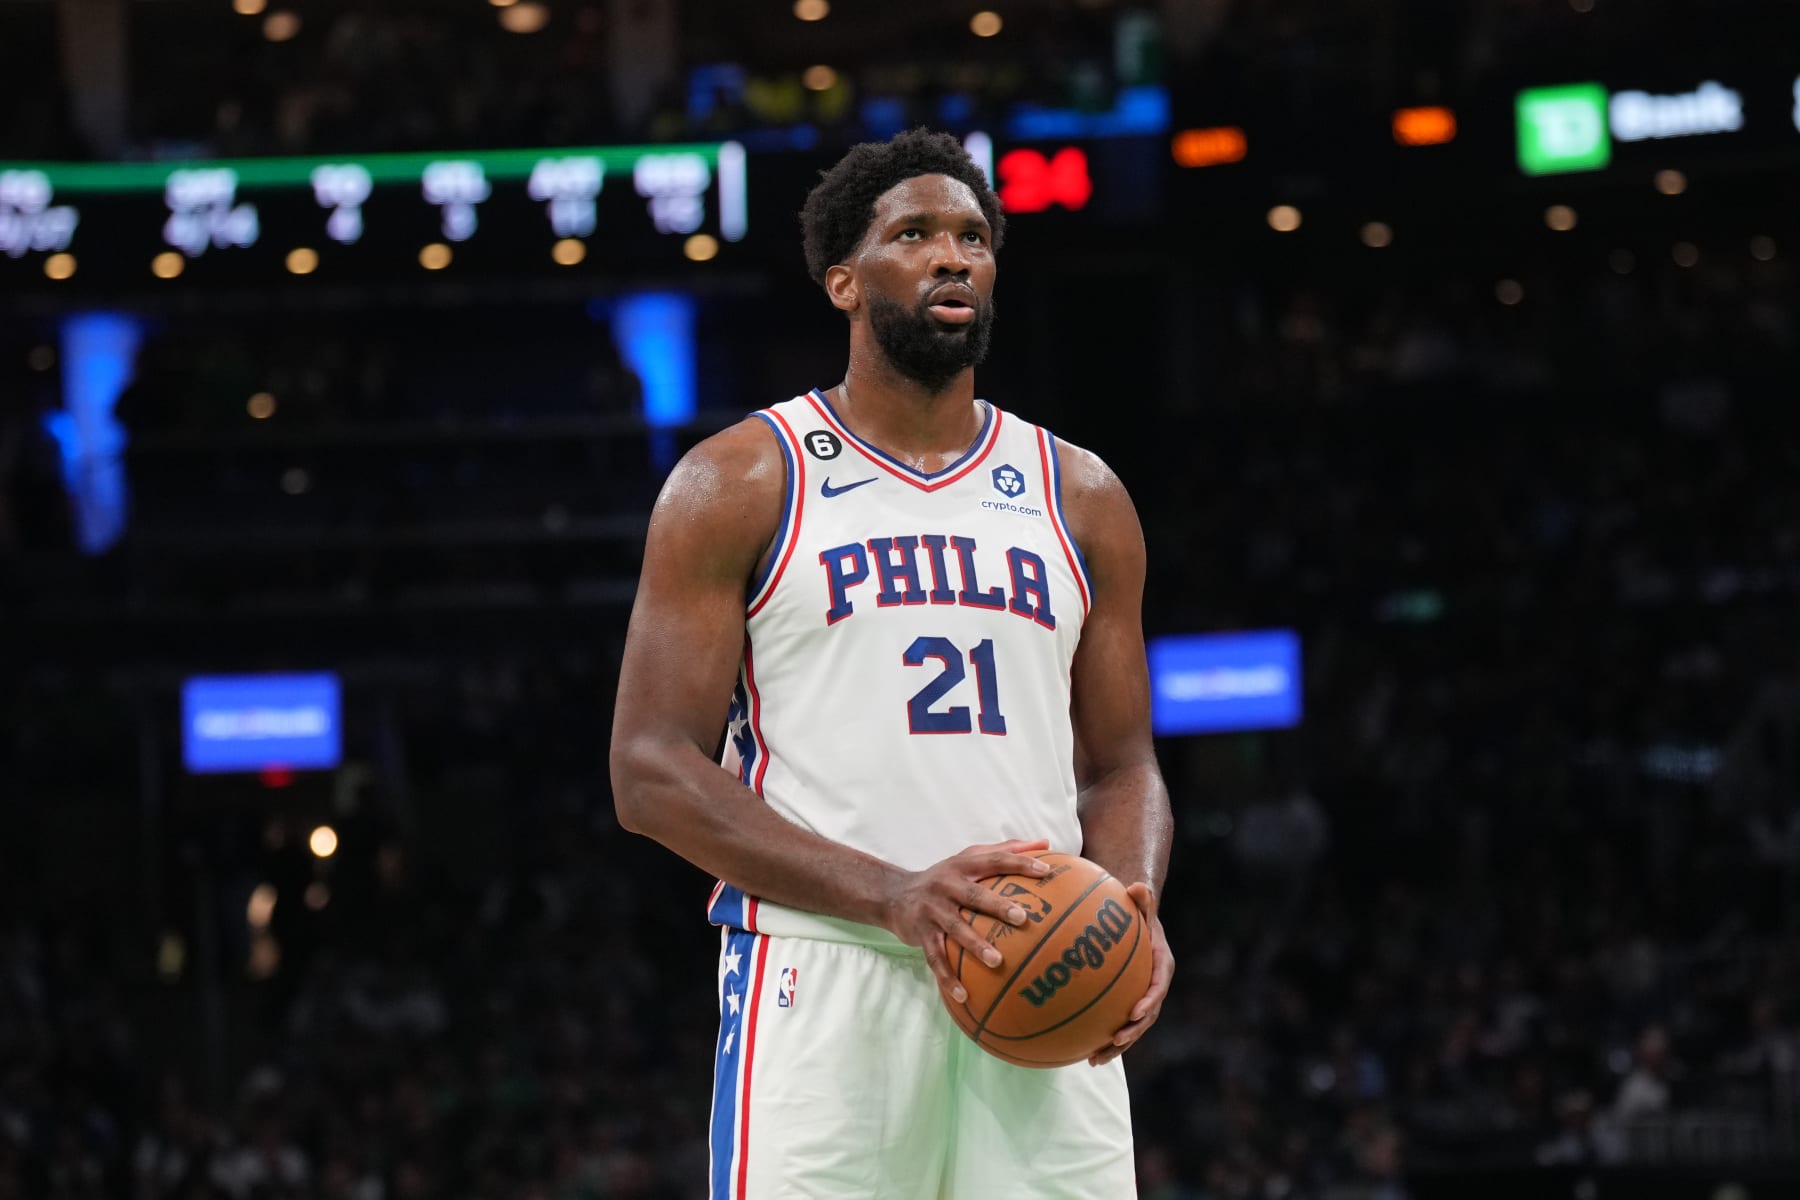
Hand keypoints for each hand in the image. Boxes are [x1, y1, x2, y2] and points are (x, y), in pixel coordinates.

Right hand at [881, 838, 1052, 1004]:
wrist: (894, 895)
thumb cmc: (944, 878)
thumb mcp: (968, 858)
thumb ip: (1005, 850)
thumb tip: (1045, 843)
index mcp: (962, 866)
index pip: (994, 860)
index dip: (1019, 863)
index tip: (1046, 872)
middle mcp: (946, 886)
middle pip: (974, 896)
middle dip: (997, 906)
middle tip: (1022, 918)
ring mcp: (932, 910)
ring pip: (955, 929)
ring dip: (975, 945)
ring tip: (997, 962)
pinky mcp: (921, 933)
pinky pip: (935, 958)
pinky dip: (948, 978)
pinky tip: (964, 997)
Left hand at [1089, 882, 1171, 1066]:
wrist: (1135, 921)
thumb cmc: (1136, 911)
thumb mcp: (1140, 903)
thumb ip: (1142, 898)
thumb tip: (1139, 886)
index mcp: (1161, 965)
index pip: (1158, 986)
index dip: (1149, 1001)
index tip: (1135, 1012)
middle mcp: (1153, 986)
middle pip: (1146, 1016)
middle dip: (1132, 1033)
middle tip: (1115, 1041)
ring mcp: (1139, 997)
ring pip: (1130, 1028)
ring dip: (1115, 1047)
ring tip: (1094, 1059)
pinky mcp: (1123, 1003)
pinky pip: (1113, 1023)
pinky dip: (1100, 1039)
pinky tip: (1079, 1051)